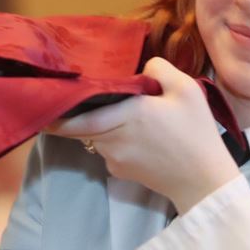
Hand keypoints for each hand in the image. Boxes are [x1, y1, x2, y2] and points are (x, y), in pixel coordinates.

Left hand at [46, 57, 240, 212]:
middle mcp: (112, 137)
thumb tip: (141, 68)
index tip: (46, 97)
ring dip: (98, 126)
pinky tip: (133, 137)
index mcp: (126, 113)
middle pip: (78, 126)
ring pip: (94, 137)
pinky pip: (107, 151)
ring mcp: (113, 158)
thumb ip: (159, 69)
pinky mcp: (120, 172)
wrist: (203, 181)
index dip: (57, 110)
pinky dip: (112, 141)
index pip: (76, 115)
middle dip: (70, 115)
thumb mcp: (187, 90)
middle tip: (68, 99)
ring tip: (116, 113)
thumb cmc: (196, 133)